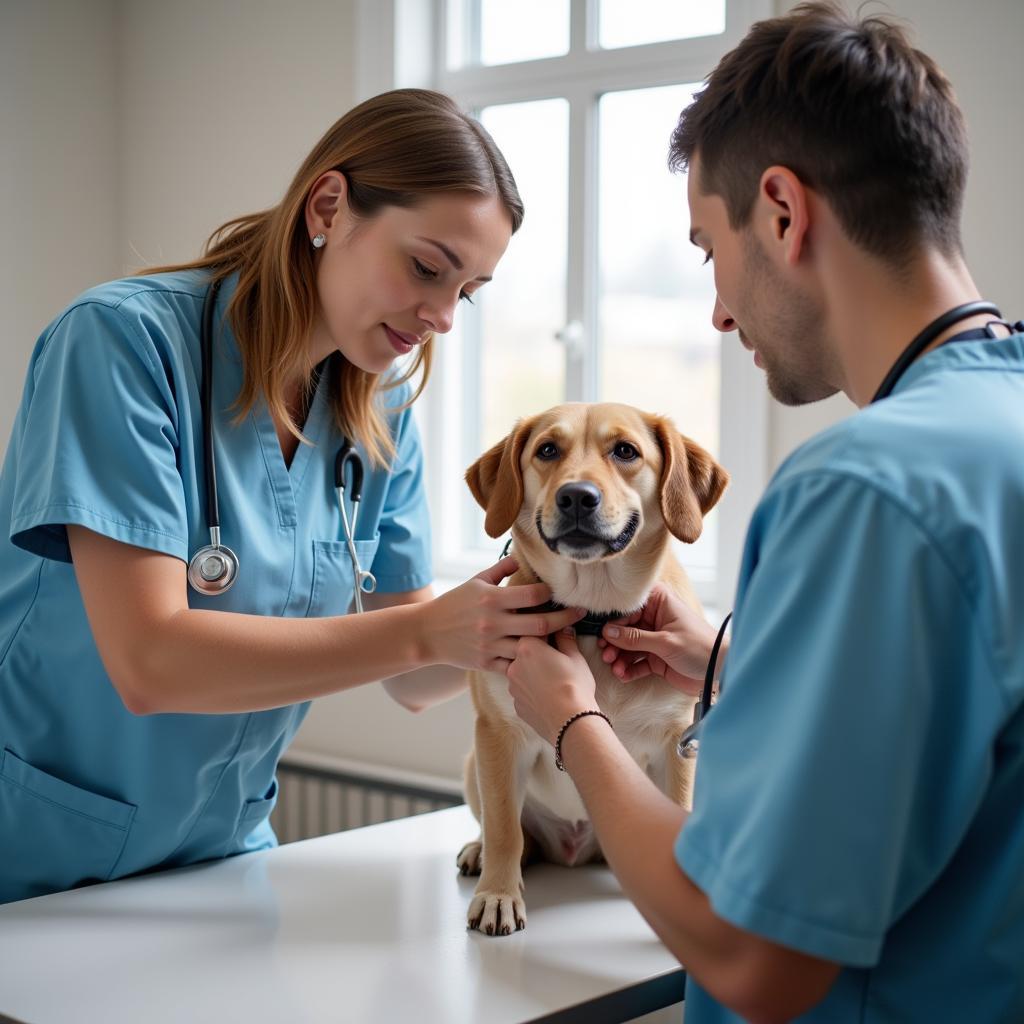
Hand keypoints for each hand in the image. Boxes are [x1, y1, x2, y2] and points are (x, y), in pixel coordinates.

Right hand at [423, 556, 583, 674]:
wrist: (427, 632)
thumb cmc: (453, 603)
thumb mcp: (475, 582)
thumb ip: (500, 570)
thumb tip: (521, 557)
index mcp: (492, 599)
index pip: (532, 595)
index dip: (549, 593)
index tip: (559, 592)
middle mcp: (493, 623)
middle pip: (540, 624)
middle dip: (565, 619)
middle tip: (580, 614)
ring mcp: (491, 645)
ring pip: (531, 648)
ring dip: (551, 644)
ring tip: (567, 637)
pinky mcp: (486, 663)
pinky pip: (516, 665)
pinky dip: (530, 662)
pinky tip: (544, 658)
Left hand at [507, 630, 595, 745]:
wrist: (570, 722)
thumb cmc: (574, 686)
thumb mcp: (575, 657)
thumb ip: (566, 639)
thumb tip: (564, 629)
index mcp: (527, 647)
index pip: (533, 632)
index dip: (547, 634)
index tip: (556, 637)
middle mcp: (514, 665)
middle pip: (524, 653)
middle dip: (538, 654)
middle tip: (556, 660)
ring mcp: (513, 687)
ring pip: (522, 673)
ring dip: (533, 673)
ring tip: (553, 680)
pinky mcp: (517, 705)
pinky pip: (524, 692)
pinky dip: (533, 691)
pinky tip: (548, 695)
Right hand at [597, 584, 722, 696]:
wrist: (719, 671)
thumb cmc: (699, 647)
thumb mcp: (664, 641)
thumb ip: (634, 638)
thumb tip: (607, 631)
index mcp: (659, 602)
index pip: (629, 607)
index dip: (614, 620)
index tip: (602, 632)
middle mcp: (655, 618)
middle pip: (625, 627)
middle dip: (614, 642)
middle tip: (606, 654)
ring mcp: (655, 639)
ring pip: (629, 646)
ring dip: (620, 657)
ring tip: (615, 667)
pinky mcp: (657, 657)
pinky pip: (636, 661)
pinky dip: (629, 668)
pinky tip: (623, 675)